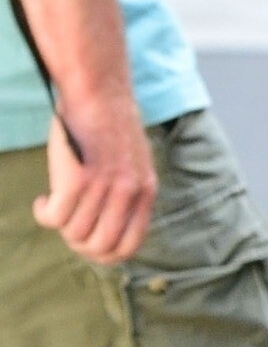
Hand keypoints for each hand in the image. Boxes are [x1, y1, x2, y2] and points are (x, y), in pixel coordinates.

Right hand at [34, 93, 155, 263]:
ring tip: (54, 206)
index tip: (88, 244)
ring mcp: (103, 188)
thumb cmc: (108, 124)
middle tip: (67, 225)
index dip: (105, 254)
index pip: (129, 246)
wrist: (97, 92)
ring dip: (60, 226)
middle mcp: (128, 193)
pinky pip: (54, 218)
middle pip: (100, 247)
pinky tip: (42, 201)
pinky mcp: (75, 180)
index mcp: (145, 192)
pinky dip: (43, 214)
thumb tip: (108, 226)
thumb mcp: (132, 163)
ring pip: (74, 233)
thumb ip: (127, 194)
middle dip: (78, 244)